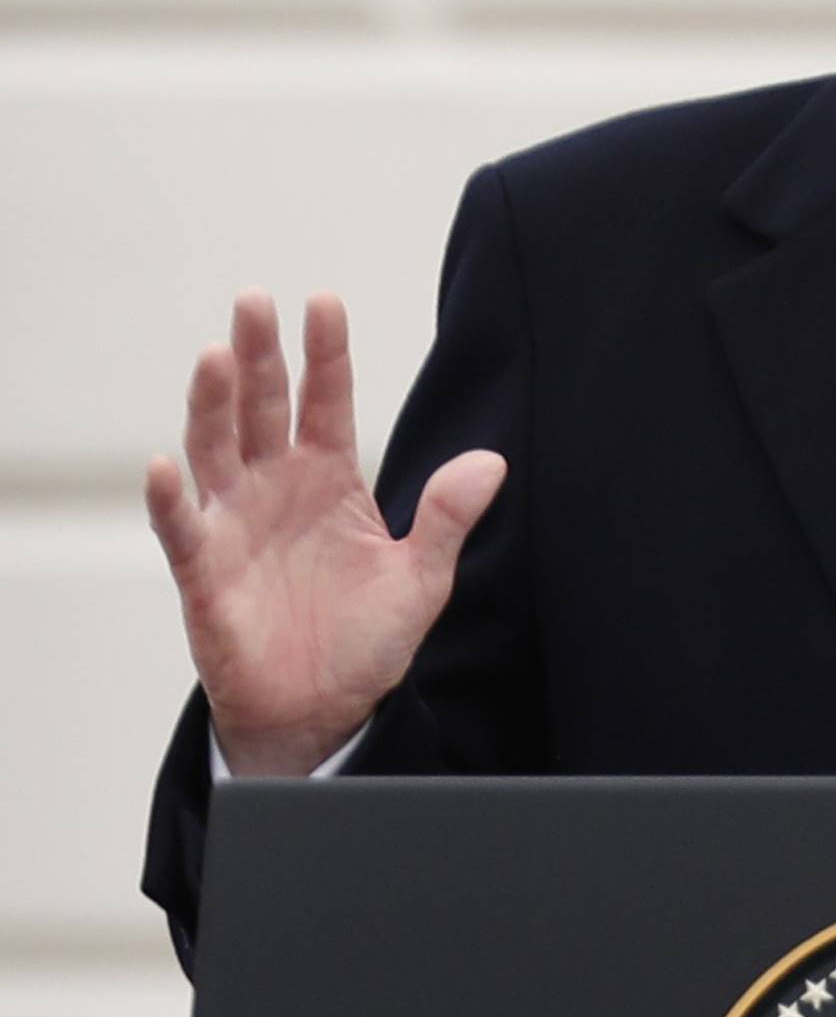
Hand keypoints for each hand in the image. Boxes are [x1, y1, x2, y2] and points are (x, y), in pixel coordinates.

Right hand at [145, 291, 506, 775]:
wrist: (322, 715)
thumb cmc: (364, 644)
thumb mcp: (421, 581)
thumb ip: (447, 519)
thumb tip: (491, 462)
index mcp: (330, 480)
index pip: (325, 401)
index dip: (325, 354)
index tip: (324, 301)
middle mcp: (275, 488)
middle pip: (262, 408)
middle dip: (258, 355)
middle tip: (253, 301)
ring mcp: (234, 524)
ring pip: (215, 450)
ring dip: (211, 404)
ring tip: (214, 357)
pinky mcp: (204, 573)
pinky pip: (181, 529)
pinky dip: (168, 500)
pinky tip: (162, 466)